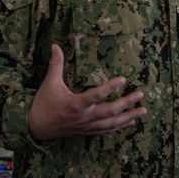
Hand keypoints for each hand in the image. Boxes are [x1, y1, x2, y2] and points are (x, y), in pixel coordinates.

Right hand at [27, 44, 145, 140]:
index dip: (111, 87)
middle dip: (127, 103)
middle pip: (110, 111)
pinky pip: (107, 130)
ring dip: (128, 117)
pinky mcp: (87, 132)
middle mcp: (84, 117)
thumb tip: (55, 45)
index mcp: (75, 104)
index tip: (124, 79)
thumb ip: (56, 64)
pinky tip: (131, 121)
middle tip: (140, 94)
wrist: (36, 127)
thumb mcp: (49, 82)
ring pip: (112, 123)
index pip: (96, 95)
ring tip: (142, 110)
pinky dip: (120, 126)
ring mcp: (87, 126)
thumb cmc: (43, 103)